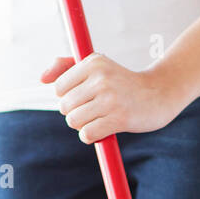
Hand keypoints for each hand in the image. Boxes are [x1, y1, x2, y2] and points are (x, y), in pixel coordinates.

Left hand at [40, 53, 186, 143]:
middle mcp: (101, 78)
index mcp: (93, 62)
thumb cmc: (122, 83)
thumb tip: (42, 79)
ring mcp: (110, 98)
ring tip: (97, 120)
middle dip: (74, 114)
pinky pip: (87, 134)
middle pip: (64, 107)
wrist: (158, 95)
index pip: (59, 88)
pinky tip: (102, 130)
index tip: (84, 97)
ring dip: (82, 126)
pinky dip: (90, 136)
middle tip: (92, 111)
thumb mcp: (97, 67)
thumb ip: (66, 67)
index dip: (68, 97)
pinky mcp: (118, 118)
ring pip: (74, 121)